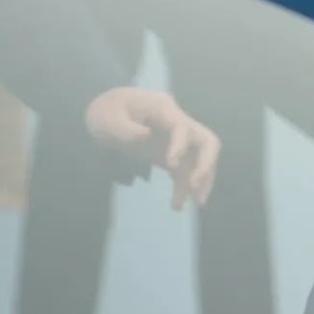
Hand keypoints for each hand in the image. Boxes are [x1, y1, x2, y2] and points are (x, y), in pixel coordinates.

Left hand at [84, 87, 218, 209]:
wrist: (107, 112)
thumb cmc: (107, 112)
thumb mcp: (107, 118)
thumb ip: (124, 128)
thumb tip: (145, 136)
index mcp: (163, 109)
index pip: (181, 126)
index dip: (181, 144)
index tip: (171, 165)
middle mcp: (177, 122)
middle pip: (207, 142)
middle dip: (205, 165)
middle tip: (194, 186)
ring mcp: (177, 139)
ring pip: (200, 160)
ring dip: (200, 182)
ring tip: (188, 204)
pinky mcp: (171, 153)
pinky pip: (185, 171)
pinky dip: (184, 187)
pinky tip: (176, 205)